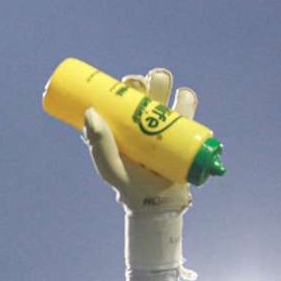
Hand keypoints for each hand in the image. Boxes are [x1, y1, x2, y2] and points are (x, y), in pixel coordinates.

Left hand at [82, 68, 195, 215]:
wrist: (155, 201)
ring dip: (165, 82)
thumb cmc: (127, 182)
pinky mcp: (187, 129)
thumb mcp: (108, 165)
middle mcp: (149, 115)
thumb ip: (98, 143)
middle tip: (141, 91)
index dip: (128, 82)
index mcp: (128, 119)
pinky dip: (187, 97)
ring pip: (170, 90)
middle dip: (149, 79)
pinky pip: (190, 104)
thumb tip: (90, 112)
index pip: (129, 92)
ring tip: (159, 100)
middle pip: (151, 85)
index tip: (123, 85)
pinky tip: (181, 101)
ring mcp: (169, 120)